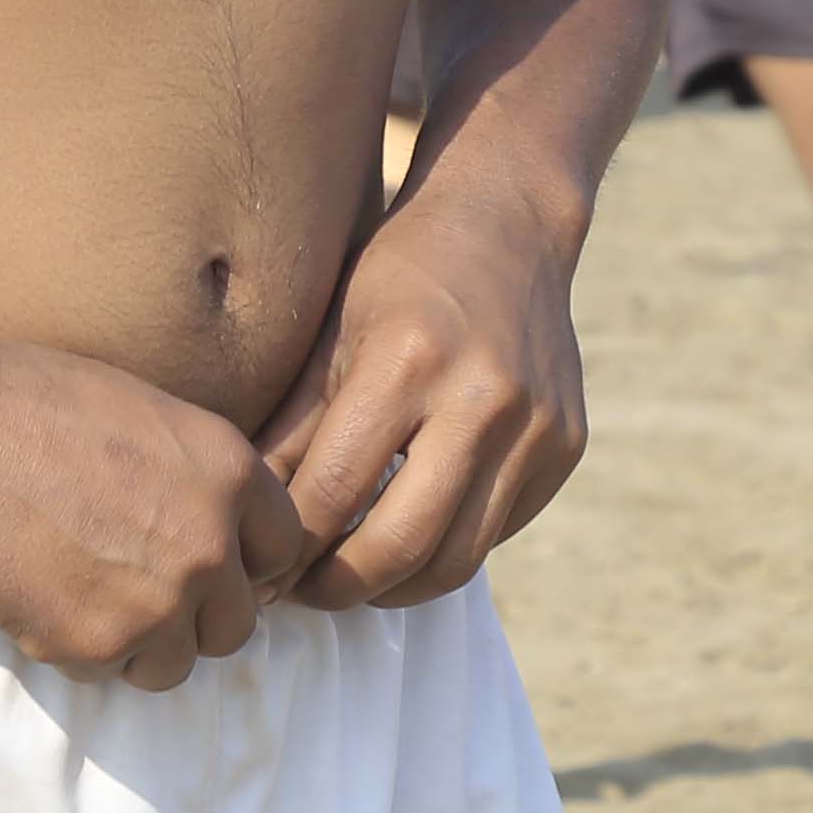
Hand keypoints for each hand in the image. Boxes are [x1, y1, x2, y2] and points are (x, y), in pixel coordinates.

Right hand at [0, 326, 299, 684]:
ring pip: (174, 664)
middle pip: (236, 625)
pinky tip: (40, 595)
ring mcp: (154, 602)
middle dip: (193, 615)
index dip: (242, 562)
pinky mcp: (91, 644)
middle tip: (136, 586)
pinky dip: (76, 648)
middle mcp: (209, 544)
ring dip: (138, 643)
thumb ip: (199, 476)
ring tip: (84, 593)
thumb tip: (221, 532)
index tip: (204, 564)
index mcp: (230, 473)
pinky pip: (104, 673)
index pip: (282, 552)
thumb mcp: (147, 412)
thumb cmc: (30, 399)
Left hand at [256, 162, 590, 610]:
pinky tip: (412, 535)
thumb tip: (246, 519)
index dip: (289, 547)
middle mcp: (482, 399)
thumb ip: (291, 431)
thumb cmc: (399, 273)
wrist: (508, 221)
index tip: (260, 568)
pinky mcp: (567, 447)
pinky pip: (498, 533)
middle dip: (340, 586)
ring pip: (457, 558)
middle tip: (304, 592)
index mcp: (407, 362)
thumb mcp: (331, 334)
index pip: (334, 492)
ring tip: (353, 575)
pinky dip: (448, 549)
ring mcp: (536, 427)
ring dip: (396, 586)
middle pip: (401, 545)